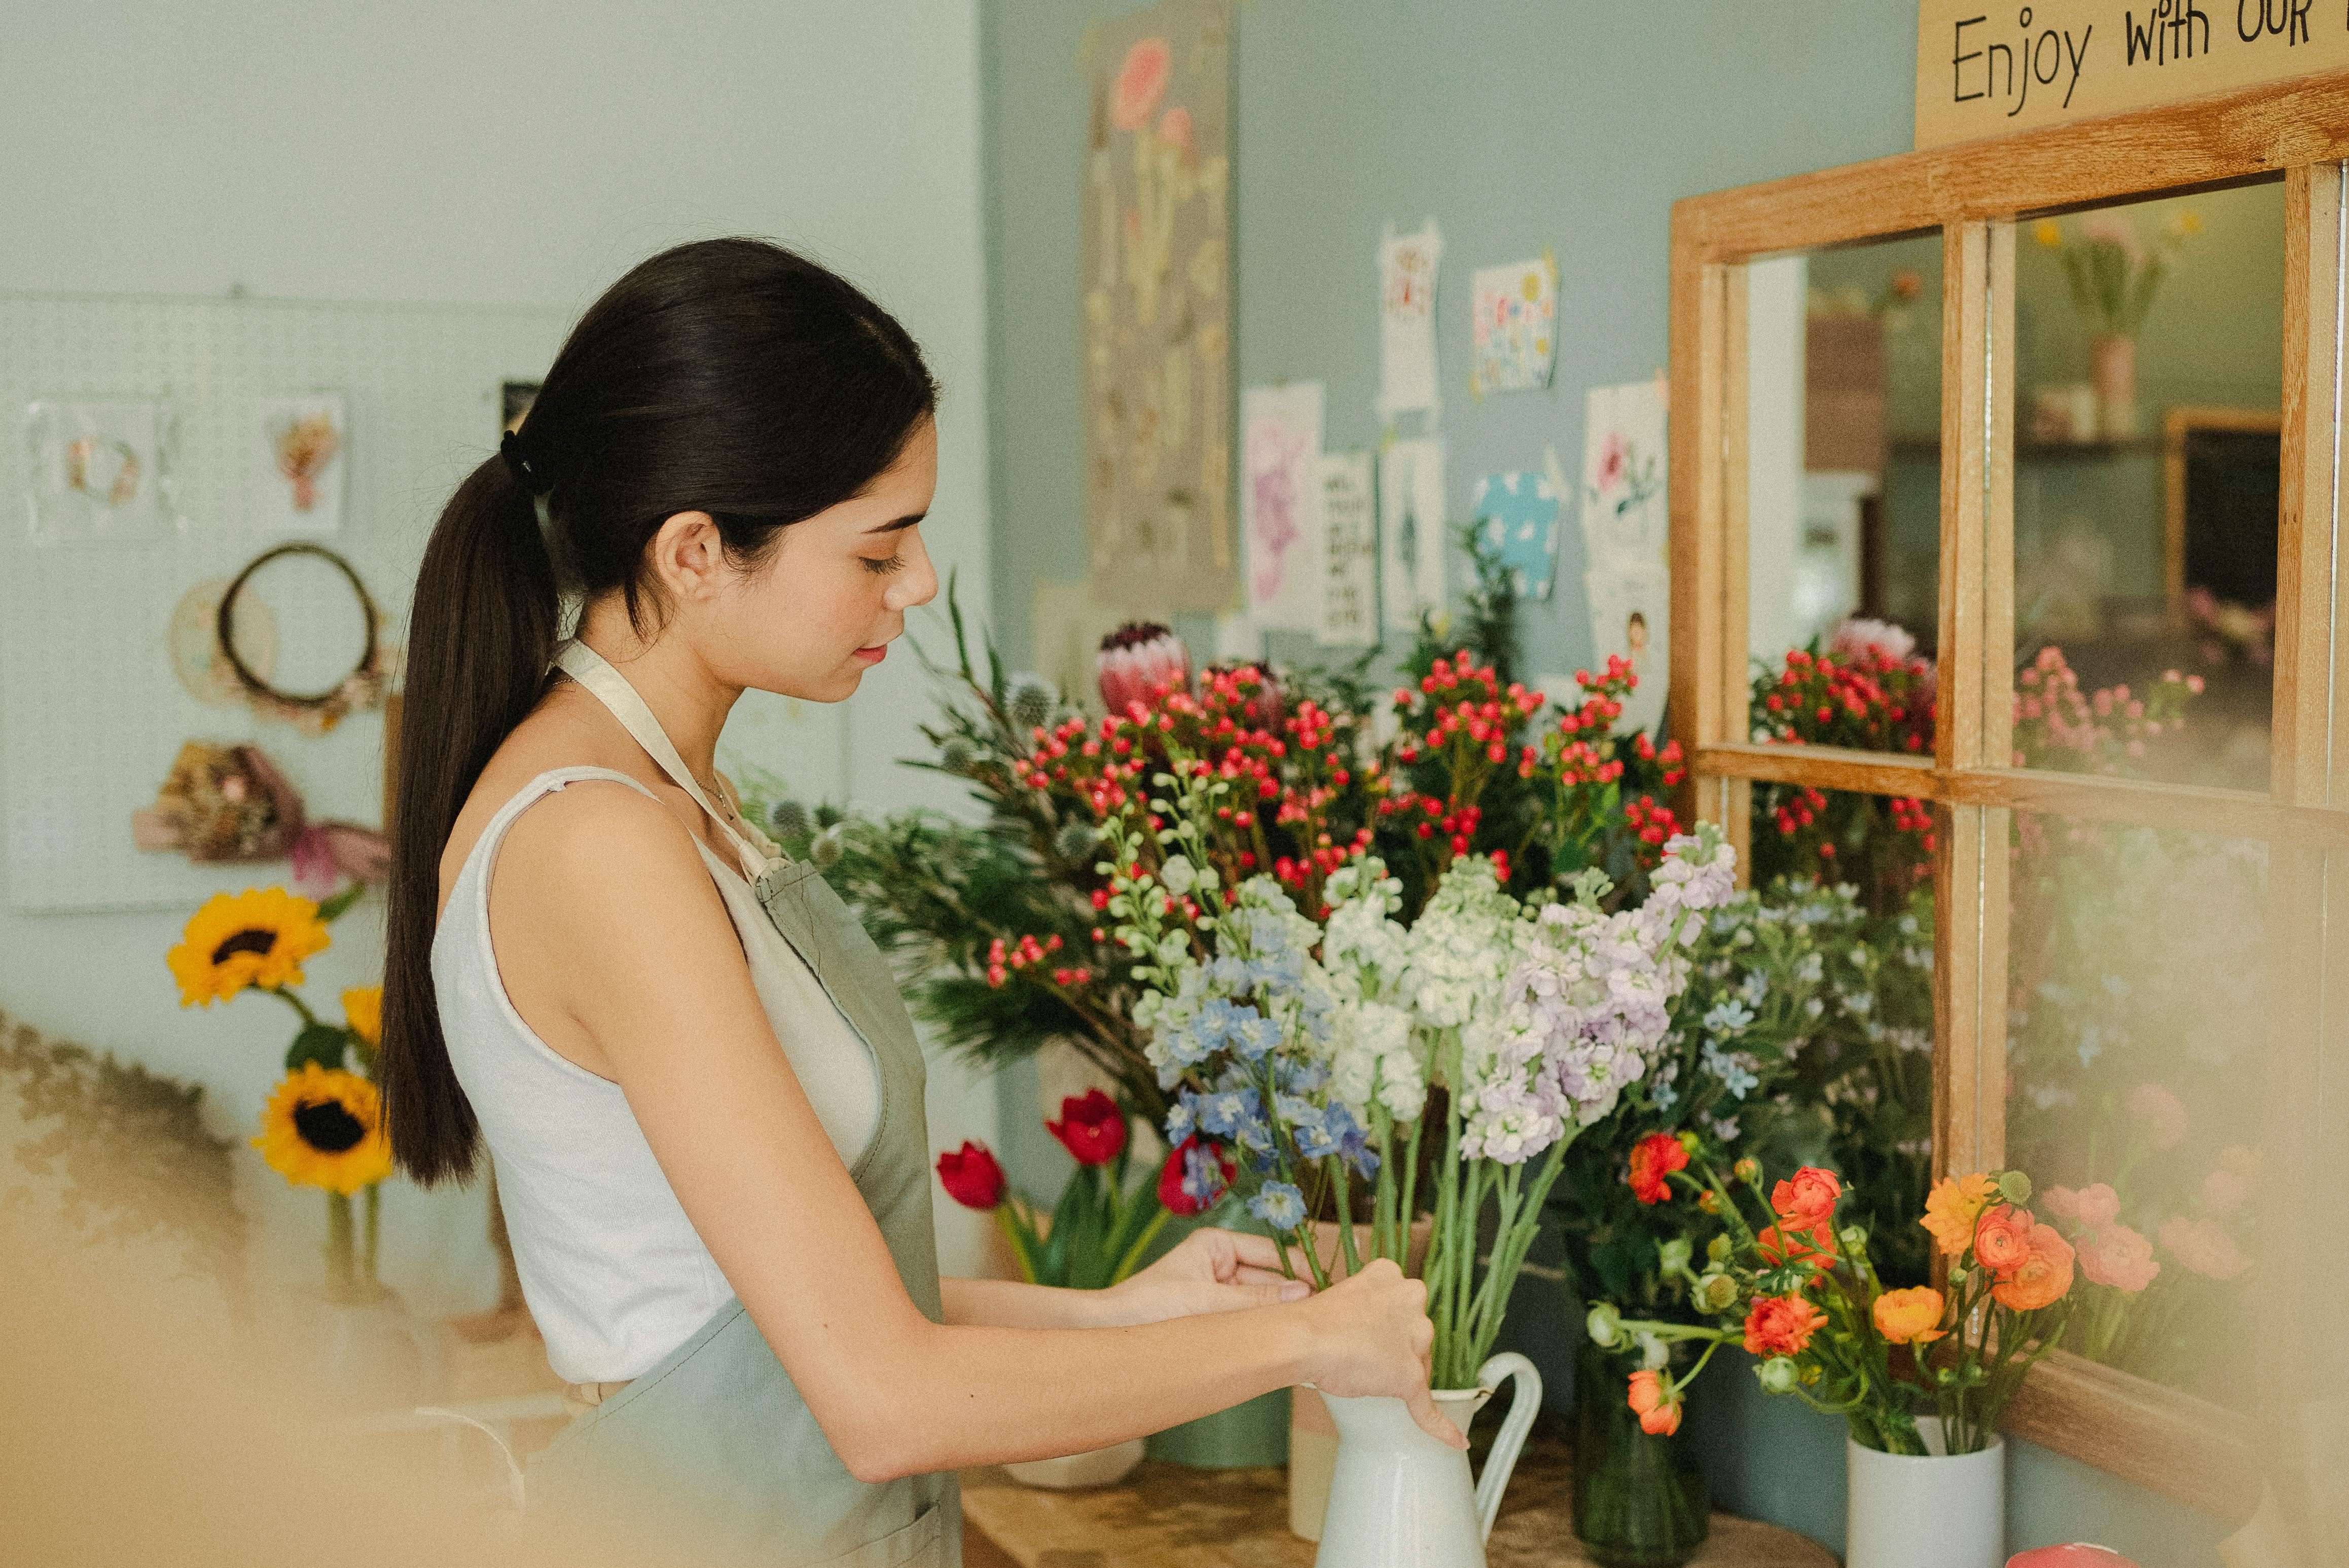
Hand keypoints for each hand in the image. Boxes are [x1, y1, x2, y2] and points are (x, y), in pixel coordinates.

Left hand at [1094, 1227, 1310, 1326]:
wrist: (1112, 1331)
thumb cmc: (1150, 1306)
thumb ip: (1255, 1301)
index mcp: (1218, 1245)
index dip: (1300, 1270)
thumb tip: (1302, 1295)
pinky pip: (1248, 1319)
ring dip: (1280, 1316)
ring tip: (1309, 1331)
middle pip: (1271, 1280)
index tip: (1327, 1289)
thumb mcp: (1207, 1302)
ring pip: (1262, 1302)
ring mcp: (1219, 1289)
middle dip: (1293, 1297)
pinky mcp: (1216, 1314)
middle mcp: (1221, 1263)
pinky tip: (1282, 1341)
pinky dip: (1263, 1329)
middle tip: (1325, 1317)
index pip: (1272, 1253)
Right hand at [1297, 1258, 1462, 1449]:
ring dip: (1398, 1374)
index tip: (1368, 1331)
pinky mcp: (1411, 1376)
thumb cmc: (1312, 1322)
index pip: (1403, 1306)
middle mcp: (1412, 1300)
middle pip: (1416, 1335)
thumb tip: (1367, 1328)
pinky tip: (1456, 1441)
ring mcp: (1415, 1339)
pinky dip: (1442, 1426)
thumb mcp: (1345, 1294)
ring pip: (1419, 1365)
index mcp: (1392, 1275)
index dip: (1386, 1325)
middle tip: (1359, 1354)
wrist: (1304, 1339)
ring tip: (1361, 1374)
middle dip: (1396, 1349)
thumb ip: (1367, 1303)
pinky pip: (1428, 1407)